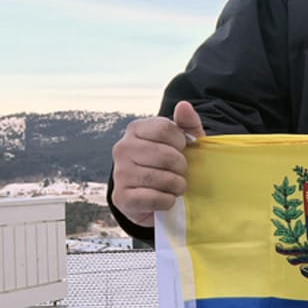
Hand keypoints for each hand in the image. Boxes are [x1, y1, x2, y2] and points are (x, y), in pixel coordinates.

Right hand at [111, 101, 205, 226]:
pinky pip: (151, 198)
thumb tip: (184, 106)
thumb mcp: (184, 142)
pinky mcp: (120, 197)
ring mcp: (119, 173)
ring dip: (176, 185)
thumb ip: (188, 123)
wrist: (153, 195)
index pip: (164, 129)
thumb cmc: (171, 162)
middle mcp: (122, 148)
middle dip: (181, 166)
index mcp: (136, 129)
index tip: (182, 150)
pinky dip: (166, 201)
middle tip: (182, 172)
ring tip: (177, 186)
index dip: (181, 142)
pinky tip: (167, 198)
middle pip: (164, 155)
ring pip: (158, 178)